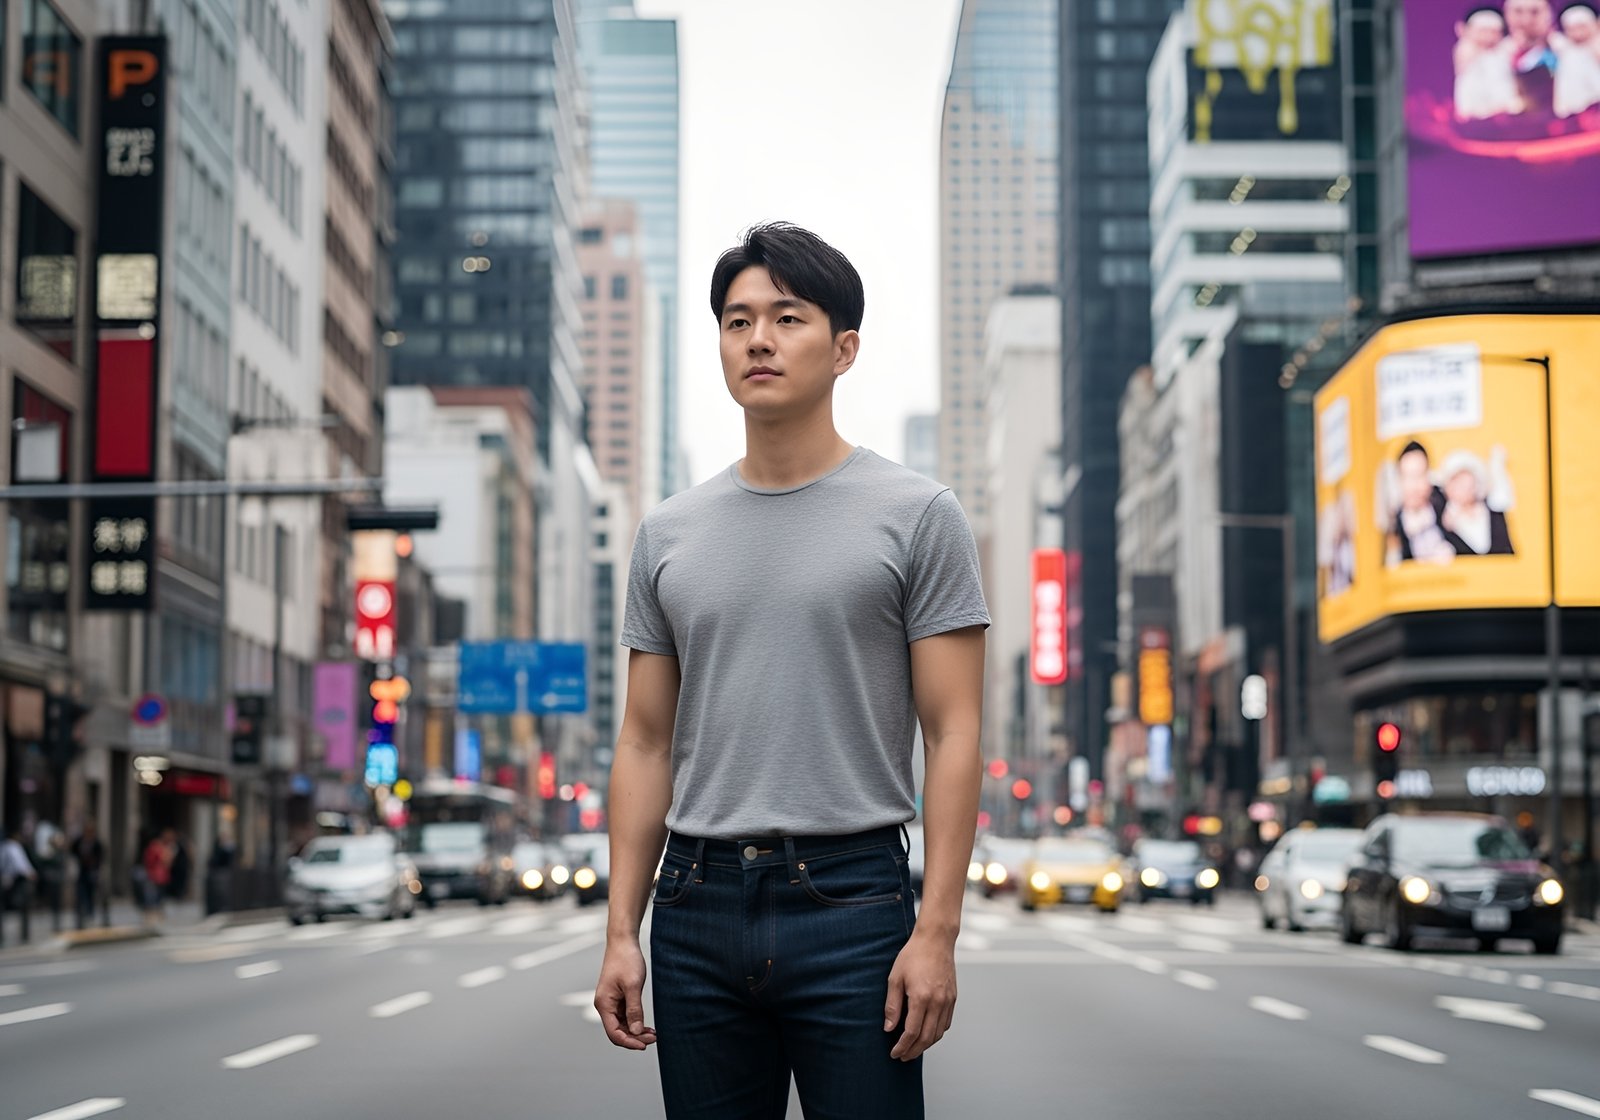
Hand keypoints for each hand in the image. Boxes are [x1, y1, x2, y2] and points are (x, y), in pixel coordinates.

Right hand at [594, 940, 656, 1050]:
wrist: (623, 941)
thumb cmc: (626, 960)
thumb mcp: (633, 986)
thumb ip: (634, 1010)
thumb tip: (635, 1032)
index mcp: (604, 1004)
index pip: (614, 1033)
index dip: (629, 1042)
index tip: (645, 1045)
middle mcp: (605, 1005)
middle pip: (618, 1031)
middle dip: (634, 1038)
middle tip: (653, 1038)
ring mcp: (611, 1002)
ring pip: (622, 1025)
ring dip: (636, 1031)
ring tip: (653, 1034)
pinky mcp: (618, 998)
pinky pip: (625, 1016)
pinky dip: (635, 1022)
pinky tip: (647, 1025)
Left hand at [884, 930, 956, 1060]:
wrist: (935, 940)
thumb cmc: (913, 956)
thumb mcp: (895, 978)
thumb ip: (892, 1005)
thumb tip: (889, 1028)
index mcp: (921, 998)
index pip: (912, 1032)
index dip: (902, 1046)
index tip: (894, 1053)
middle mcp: (937, 1002)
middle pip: (927, 1038)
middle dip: (914, 1051)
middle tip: (903, 1057)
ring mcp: (947, 1001)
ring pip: (938, 1033)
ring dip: (926, 1045)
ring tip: (913, 1048)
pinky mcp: (953, 998)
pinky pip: (946, 1023)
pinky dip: (936, 1033)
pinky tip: (926, 1033)